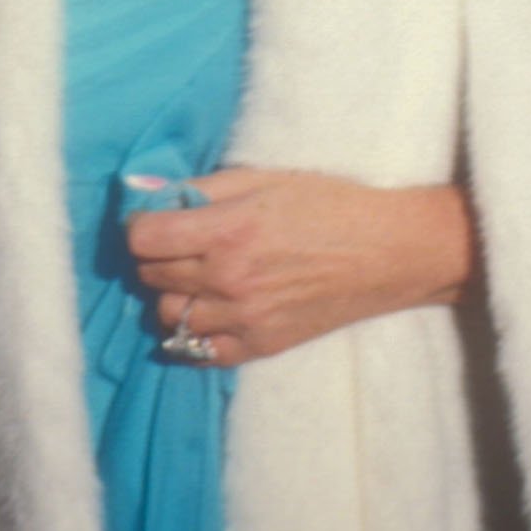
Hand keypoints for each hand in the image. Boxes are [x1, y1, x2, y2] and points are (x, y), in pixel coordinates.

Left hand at [125, 169, 471, 366]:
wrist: (389, 252)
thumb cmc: (329, 205)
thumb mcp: (263, 179)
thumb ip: (203, 188)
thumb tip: (152, 194)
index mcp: (226, 232)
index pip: (143, 239)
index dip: (140, 226)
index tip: (153, 221)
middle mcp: (229, 279)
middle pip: (151, 276)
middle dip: (154, 257)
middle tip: (176, 245)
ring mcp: (245, 317)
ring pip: (169, 316)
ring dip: (171, 295)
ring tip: (192, 278)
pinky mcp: (264, 345)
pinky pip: (202, 352)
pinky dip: (193, 335)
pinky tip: (205, 312)